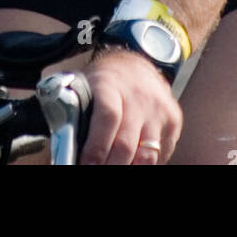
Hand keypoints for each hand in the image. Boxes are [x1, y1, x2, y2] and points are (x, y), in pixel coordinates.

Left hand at [78, 45, 182, 164]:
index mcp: (110, 85)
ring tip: (113, 166)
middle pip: (126, 145)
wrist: (136, 65)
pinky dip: (144, 164)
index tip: (86, 165)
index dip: (96, 147)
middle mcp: (138, 96)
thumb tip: (63, 146)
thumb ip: (74, 113)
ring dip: (128, 168)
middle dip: (110, 167)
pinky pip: (161, 156)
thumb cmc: (104, 82)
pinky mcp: (173, 121)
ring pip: (146, 157)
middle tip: (97, 171)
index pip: (107, 117)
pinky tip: (131, 161)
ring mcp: (159, 109)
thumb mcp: (85, 86)